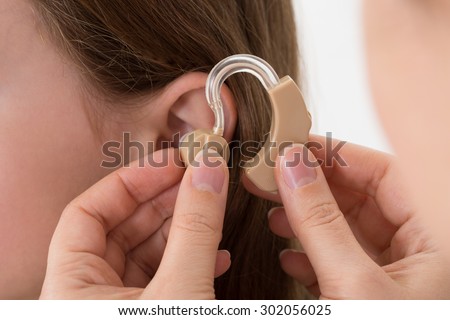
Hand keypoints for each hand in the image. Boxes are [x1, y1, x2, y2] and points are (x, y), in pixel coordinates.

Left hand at [40, 148, 229, 298]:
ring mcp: (119, 307)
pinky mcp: (148, 315)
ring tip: (211, 208)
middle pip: (121, 228)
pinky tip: (216, 254)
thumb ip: (195, 230)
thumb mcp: (180, 291)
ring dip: (183, 229)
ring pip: (146, 253)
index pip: (86, 213)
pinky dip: (190, 262)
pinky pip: (163, 278)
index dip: (131, 181)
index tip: (172, 162)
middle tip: (199, 177)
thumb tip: (210, 170)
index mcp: (71, 290)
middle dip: (165, 200)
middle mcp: (89, 296)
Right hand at [246, 135, 449, 298]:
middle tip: (273, 176)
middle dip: (312, 189)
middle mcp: (420, 253)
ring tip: (274, 215)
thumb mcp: (354, 283)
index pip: (387, 174)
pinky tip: (288, 256)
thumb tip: (291, 167)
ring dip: (306, 221)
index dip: (337, 156)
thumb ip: (320, 223)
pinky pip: (339, 262)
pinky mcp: (370, 297)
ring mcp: (394, 277)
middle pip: (361, 200)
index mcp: (438, 240)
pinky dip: (310, 257)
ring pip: (346, 231)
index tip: (294, 147)